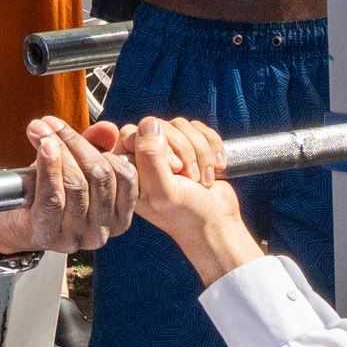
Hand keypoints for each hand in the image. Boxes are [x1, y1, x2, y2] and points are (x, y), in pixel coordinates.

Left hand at [0, 116, 140, 254]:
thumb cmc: (47, 190)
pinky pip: (53, 197)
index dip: (106, 147)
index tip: (84, 129)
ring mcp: (76, 237)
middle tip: (51, 125)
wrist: (10, 216)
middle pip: (100, 176)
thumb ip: (96, 145)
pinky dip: (49, 168)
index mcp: (118, 217)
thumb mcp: (76, 164)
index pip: (125, 176)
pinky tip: (43, 148)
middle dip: (75, 143)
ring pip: (76, 184)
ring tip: (40, 131)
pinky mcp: (49, 236)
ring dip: (58, 150)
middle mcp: (102, 232)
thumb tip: (108, 129)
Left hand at [124, 116, 264, 279]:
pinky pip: (199, 128)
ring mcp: (169, 150)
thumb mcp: (163, 191)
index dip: (155, 146)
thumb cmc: (186, 214)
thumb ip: (150, 157)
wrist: (217, 223)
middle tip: (189, 177)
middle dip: (183, 150)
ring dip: (200, 152)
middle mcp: (145, 157)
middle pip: (159, 126)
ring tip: (202, 179)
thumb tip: (150, 123)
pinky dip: (212, 146)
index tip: (172, 170)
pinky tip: (215, 168)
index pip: (132, 133)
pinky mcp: (190, 147)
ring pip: (181, 125)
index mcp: (129, 169)